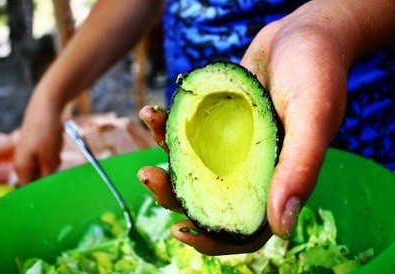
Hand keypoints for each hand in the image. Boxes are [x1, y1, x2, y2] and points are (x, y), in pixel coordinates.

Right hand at [13, 93, 62, 184]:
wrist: (45, 108)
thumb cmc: (46, 134)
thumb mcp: (50, 160)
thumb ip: (47, 178)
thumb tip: (46, 193)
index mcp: (21, 169)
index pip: (28, 191)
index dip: (41, 192)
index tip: (53, 188)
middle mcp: (20, 164)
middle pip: (38, 179)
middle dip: (50, 173)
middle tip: (55, 159)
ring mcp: (26, 155)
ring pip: (44, 168)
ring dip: (53, 162)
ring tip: (54, 148)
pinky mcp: (33, 147)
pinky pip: (46, 157)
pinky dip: (53, 153)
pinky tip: (54, 143)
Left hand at [137, 5, 350, 253]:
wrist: (303, 32)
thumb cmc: (317, 70)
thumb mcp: (313, 116)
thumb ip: (300, 168)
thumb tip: (281, 229)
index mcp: (279, 180)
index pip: (246, 226)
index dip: (215, 238)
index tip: (181, 231)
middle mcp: (252, 168)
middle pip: (210, 198)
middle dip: (175, 193)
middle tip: (148, 176)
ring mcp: (233, 146)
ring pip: (194, 165)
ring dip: (165, 153)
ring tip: (149, 124)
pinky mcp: (218, 122)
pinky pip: (189, 132)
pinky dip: (169, 124)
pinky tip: (155, 110)